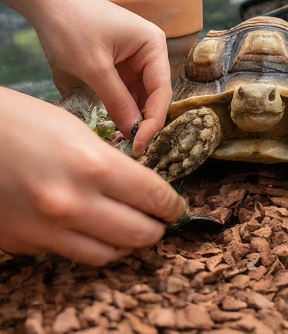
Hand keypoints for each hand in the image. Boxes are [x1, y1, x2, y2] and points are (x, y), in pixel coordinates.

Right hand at [0, 88, 185, 264]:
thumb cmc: (25, 122)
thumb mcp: (79, 132)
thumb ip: (111, 165)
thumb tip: (138, 189)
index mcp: (93, 166)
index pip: (154, 197)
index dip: (172, 204)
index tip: (176, 205)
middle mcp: (72, 204)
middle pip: (138, 234)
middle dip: (157, 228)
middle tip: (160, 220)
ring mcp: (44, 230)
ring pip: (107, 254)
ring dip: (126, 243)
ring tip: (129, 227)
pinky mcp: (22, 243)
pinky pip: (69, 252)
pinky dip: (87, 243)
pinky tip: (87, 226)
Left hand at [31, 0, 171, 156]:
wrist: (47, 0)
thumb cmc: (71, 25)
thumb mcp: (94, 67)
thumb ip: (117, 101)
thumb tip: (134, 132)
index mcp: (153, 46)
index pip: (161, 90)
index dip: (153, 120)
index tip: (141, 145)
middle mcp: (150, 52)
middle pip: (154, 94)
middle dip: (143, 120)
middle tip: (131, 147)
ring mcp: (135, 58)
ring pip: (140, 95)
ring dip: (132, 116)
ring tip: (122, 140)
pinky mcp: (120, 64)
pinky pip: (126, 90)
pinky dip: (121, 107)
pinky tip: (115, 124)